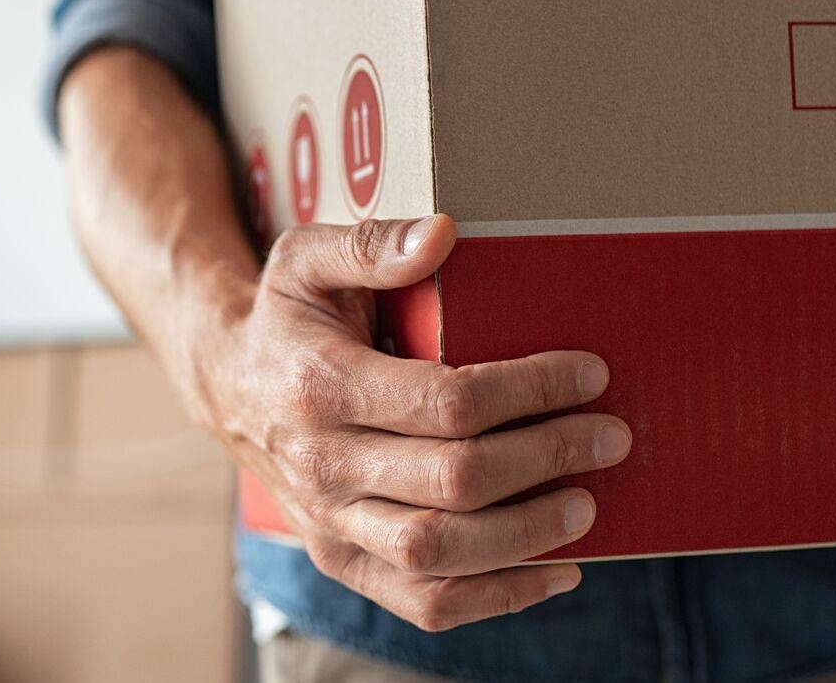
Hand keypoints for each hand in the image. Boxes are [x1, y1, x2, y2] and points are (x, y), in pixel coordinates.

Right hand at [185, 214, 631, 631]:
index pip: (446, 401)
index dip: (530, 392)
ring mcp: (328, 521)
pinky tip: (553, 572)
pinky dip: (496, 597)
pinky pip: (422, 601)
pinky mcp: (340, 559)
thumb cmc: (284, 318)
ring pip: (439, 552)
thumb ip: (371, 243)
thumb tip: (442, 235)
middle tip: (609, 436)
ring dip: (528, 535)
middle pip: (454, 481)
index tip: (588, 375)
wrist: (225, 386)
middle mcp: (321, 464)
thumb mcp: (306, 259)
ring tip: (586, 504)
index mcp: (319, 386)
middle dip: (546, 458)